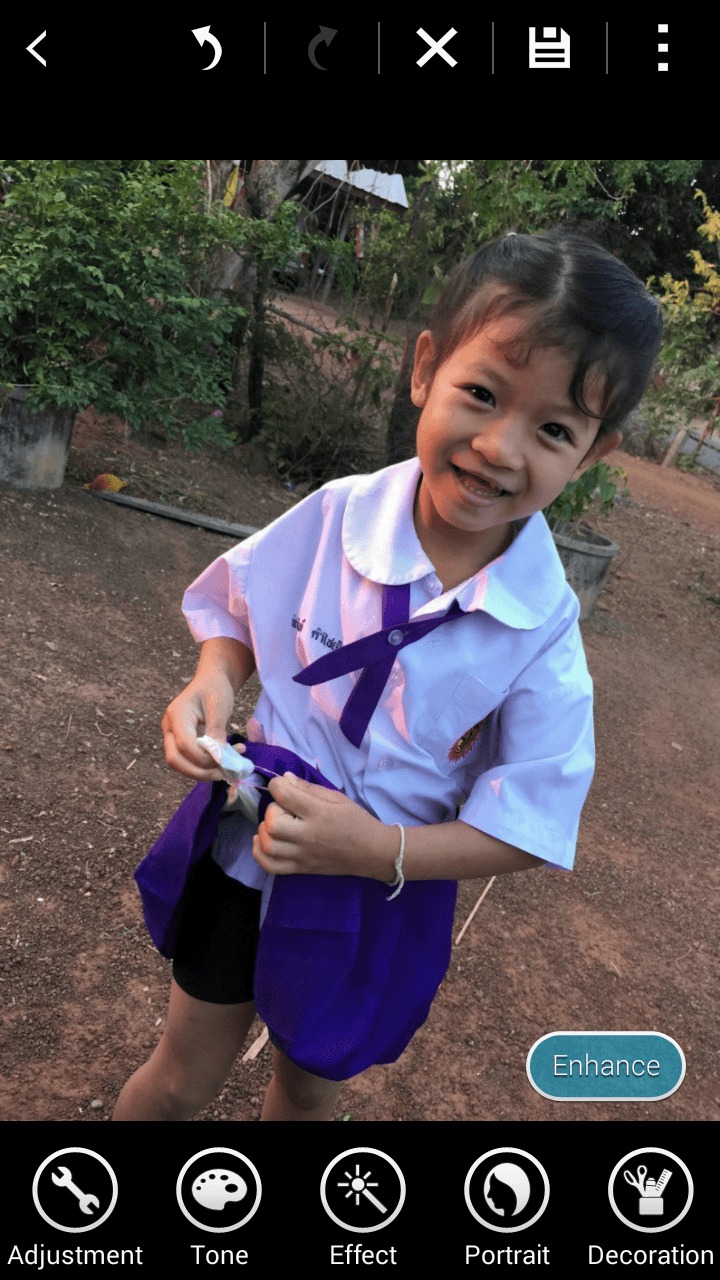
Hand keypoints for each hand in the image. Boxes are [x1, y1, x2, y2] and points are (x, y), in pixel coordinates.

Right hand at [161, 675, 235, 781]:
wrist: (211, 680)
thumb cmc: (215, 688)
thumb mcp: (219, 706)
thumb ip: (217, 730)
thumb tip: (218, 756)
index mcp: (177, 714)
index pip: (184, 744)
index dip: (203, 757)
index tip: (225, 760)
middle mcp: (169, 727)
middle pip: (174, 759)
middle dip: (198, 771)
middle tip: (223, 773)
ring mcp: (172, 735)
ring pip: (179, 763)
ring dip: (202, 771)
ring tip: (226, 769)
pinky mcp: (180, 742)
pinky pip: (188, 760)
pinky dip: (204, 766)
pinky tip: (223, 762)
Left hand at [252, 774, 396, 878]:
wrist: (373, 853)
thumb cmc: (357, 822)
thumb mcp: (337, 798)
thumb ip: (308, 788)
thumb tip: (284, 778)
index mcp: (319, 813)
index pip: (284, 796)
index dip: (277, 785)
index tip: (282, 786)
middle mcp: (308, 836)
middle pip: (272, 824)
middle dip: (271, 811)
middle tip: (283, 809)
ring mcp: (303, 856)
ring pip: (268, 846)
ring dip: (264, 832)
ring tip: (274, 825)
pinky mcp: (302, 869)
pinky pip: (271, 867)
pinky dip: (259, 855)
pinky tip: (262, 842)